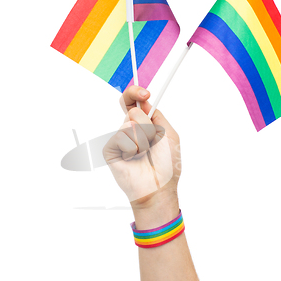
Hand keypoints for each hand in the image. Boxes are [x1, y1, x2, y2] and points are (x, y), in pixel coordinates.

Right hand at [103, 86, 180, 225]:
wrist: (157, 187)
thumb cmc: (167, 165)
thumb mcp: (169, 135)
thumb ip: (157, 117)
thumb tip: (142, 105)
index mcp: (146, 124)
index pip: (135, 102)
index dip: (136, 93)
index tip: (145, 93)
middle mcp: (131, 130)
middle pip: (131, 109)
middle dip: (146, 122)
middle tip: (152, 136)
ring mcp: (120, 140)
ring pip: (129, 124)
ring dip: (143, 139)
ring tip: (145, 154)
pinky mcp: (111, 150)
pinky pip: (120, 138)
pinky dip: (132, 148)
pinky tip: (134, 159)